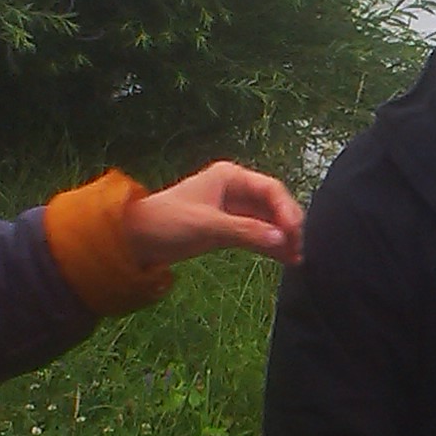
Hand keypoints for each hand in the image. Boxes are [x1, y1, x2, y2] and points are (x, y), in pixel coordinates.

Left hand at [122, 161, 304, 267]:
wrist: (134, 239)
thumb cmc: (167, 223)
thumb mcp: (208, 226)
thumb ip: (247, 231)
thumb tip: (282, 240)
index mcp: (230, 176)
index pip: (271, 189)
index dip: (287, 210)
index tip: (296, 232)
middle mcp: (234, 188)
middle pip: (273, 204)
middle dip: (287, 226)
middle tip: (301, 248)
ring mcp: (231, 208)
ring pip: (267, 220)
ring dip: (281, 237)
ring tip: (297, 259)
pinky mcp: (226, 227)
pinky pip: (256, 233)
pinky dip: (269, 244)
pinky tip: (284, 258)